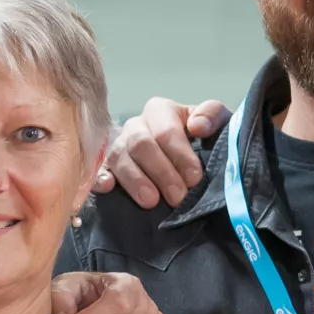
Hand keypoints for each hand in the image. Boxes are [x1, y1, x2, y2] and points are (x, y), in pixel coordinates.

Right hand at [94, 96, 229, 209]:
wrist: (192, 154)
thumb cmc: (203, 139)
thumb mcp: (216, 122)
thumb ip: (213, 114)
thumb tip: (198, 126)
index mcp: (160, 111)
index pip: (166, 130)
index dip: (180, 155)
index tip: (195, 178)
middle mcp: (136, 126)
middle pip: (141, 144)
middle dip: (161, 172)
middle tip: (178, 197)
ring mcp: (119, 146)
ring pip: (119, 158)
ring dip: (135, 180)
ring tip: (151, 202)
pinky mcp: (107, 167)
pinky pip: (98, 170)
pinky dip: (101, 179)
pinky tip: (108, 188)